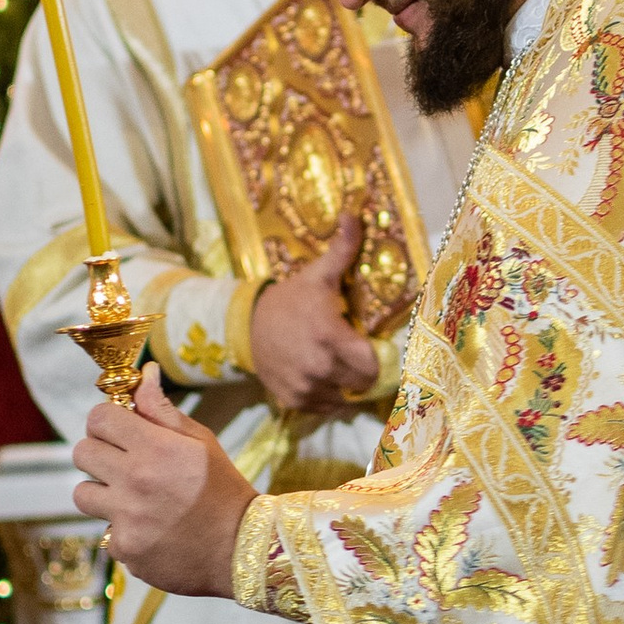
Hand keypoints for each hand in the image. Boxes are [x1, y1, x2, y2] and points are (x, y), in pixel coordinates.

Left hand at [74, 375, 254, 595]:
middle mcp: (135, 481)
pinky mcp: (125, 549)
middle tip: (123, 463)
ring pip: (82, 494)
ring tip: (131, 498)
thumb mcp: (201, 442)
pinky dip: (123, 529)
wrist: (240, 548)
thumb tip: (143, 374)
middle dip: (99, 453)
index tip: (119, 430)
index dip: (107, 420)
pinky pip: (105, 531)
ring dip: (102, 493)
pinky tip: (150, 528)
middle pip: (81, 453)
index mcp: (154, 448)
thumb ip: (162, 410)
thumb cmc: (222, 489)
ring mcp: (127, 518)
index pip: (98, 418)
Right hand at [248, 214, 380, 411]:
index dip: (378, 358)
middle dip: (364, 372)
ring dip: (347, 386)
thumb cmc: (290, 299)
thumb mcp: (317, 275)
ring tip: (341, 367)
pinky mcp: (293, 401)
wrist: (246, 325)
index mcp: (330, 336)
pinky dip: (329, 397)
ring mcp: (305, 387)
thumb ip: (342, 250)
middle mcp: (319, 367)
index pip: (373, 365)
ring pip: (345, 398)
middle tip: (358, 357)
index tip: (373, 348)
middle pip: (362, 384)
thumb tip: (353, 215)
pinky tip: (324, 377)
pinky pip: (325, 408)